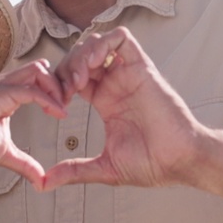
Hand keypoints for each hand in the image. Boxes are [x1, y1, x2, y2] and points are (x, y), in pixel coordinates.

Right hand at [0, 59, 64, 188]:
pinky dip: (49, 100)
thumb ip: (25, 163)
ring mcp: (1, 86)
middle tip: (71, 105)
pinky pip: (32, 91)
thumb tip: (41, 180)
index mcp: (8, 92)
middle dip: (61, 84)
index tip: (67, 109)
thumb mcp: (6, 154)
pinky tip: (60, 114)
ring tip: (65, 110)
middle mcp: (5, 83)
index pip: (39, 77)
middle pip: (43, 68)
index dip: (56, 89)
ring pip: (40, 71)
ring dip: (57, 88)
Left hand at [44, 27, 203, 189]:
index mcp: (106, 101)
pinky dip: (103, 44)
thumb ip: (74, 170)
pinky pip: (122, 39)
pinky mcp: (143, 68)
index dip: (58, 83)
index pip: (74, 76)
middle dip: (66, 67)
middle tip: (66, 90)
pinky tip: (95, 65)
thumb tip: (44, 184)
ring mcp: (129, 74)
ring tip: (79, 79)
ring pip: (97, 43)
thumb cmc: (151, 164)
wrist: (179, 160)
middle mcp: (116, 84)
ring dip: (81, 55)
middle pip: (81, 56)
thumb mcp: (104, 168)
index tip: (56, 104)